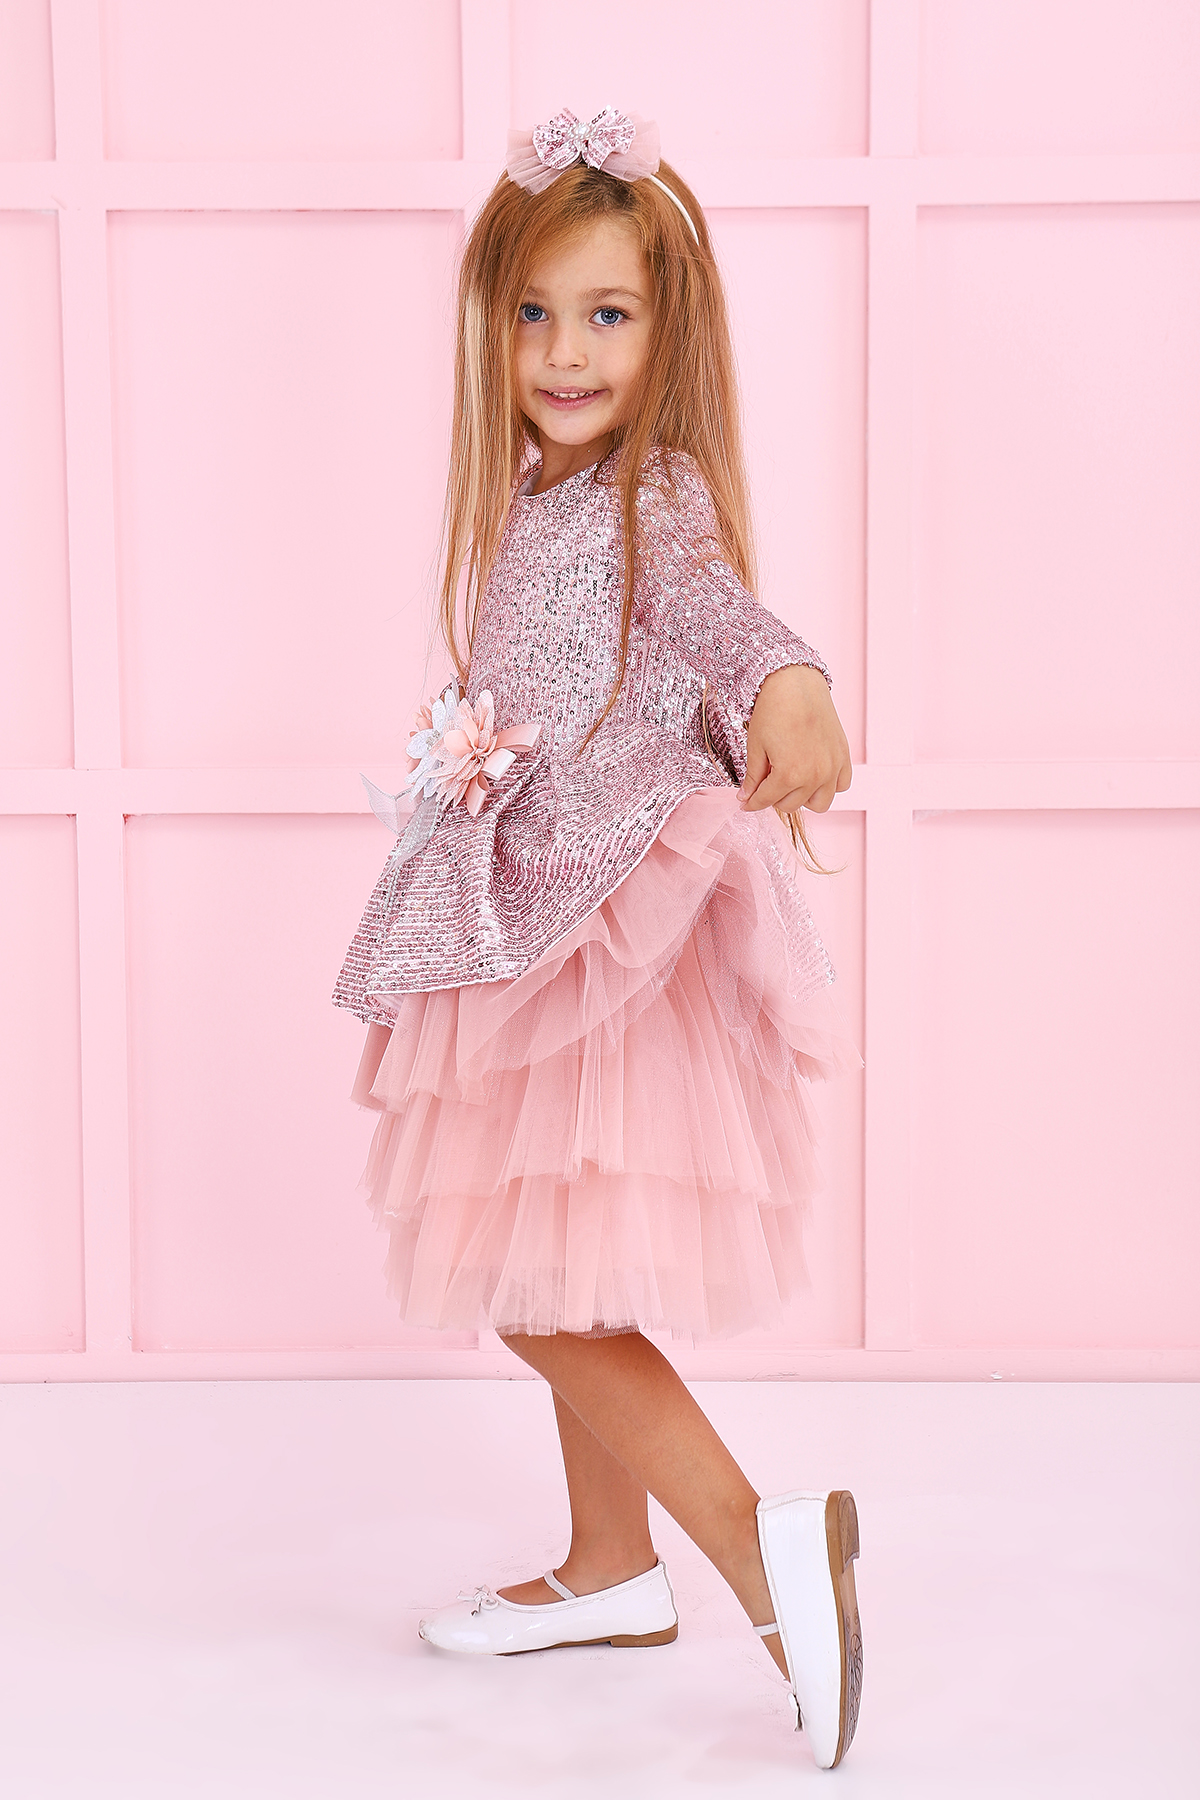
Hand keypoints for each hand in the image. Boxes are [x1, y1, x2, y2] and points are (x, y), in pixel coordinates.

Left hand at [741, 664, 851, 813]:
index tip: (746, 803)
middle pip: (790, 805)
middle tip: (766, 782)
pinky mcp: (843, 756)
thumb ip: (753, 777)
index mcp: (789, 774)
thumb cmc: (773, 709)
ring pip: (819, 804)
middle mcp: (815, 776)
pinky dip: (827, 786)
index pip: (766, 801)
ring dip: (803, 797)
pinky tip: (813, 774)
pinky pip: (840, 786)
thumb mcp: (756, 746)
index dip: (752, 803)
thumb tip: (746, 797)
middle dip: (774, 797)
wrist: (796, 683)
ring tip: (791, 782)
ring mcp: (832, 767)